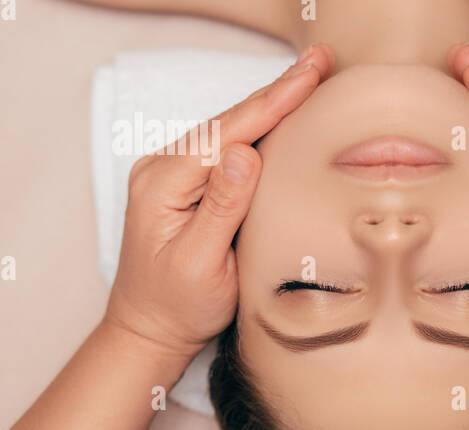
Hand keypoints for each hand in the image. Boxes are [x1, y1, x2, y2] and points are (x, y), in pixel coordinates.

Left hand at [104, 44, 335, 358]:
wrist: (149, 329)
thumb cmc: (176, 305)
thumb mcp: (201, 264)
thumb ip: (222, 208)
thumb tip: (246, 155)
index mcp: (165, 182)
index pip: (230, 132)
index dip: (274, 102)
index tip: (310, 76)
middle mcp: (165, 169)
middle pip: (231, 121)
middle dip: (279, 91)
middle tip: (320, 62)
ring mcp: (175, 175)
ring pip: (232, 130)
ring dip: (273, 105)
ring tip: (309, 79)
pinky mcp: (190, 185)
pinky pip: (229, 147)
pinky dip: (261, 128)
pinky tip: (284, 114)